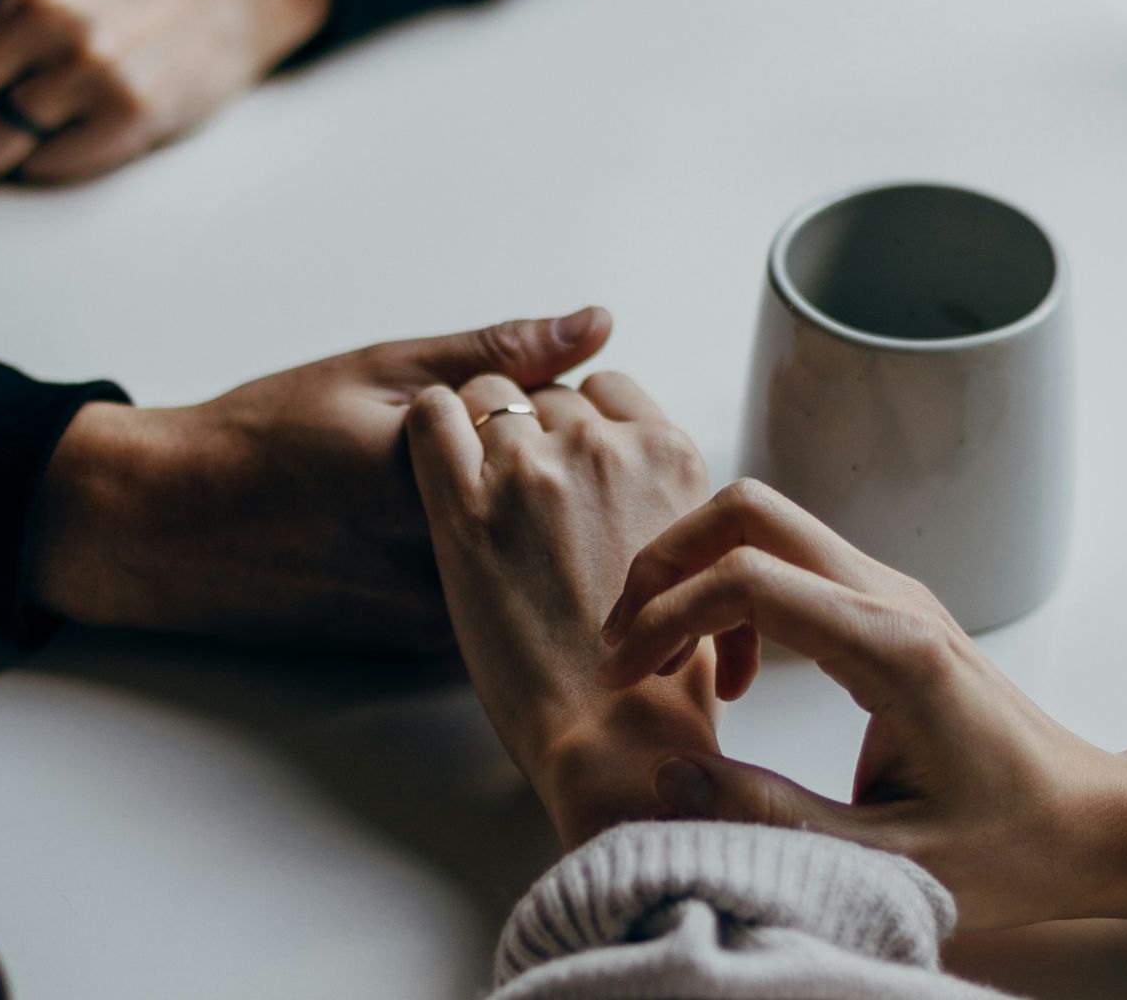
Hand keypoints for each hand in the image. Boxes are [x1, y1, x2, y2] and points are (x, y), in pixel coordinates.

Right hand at [27, 308, 609, 649]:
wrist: (173, 530)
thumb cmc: (267, 438)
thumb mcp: (380, 371)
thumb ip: (496, 353)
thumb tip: (596, 324)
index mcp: (440, 480)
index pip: (566, 439)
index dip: (550, 411)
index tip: (506, 398)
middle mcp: (447, 562)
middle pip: (561, 509)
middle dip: (549, 470)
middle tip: (487, 440)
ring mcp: (439, 615)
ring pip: (535, 561)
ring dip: (529, 524)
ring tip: (433, 492)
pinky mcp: (427, 647)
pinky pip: (499, 598)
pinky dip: (497, 564)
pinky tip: (427, 533)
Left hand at [406, 372, 719, 847]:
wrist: (615, 736)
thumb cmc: (661, 674)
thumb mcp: (696, 561)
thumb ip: (666, 502)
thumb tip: (639, 487)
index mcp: (670, 456)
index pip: (608, 389)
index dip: (579, 420)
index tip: (564, 461)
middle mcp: (605, 448)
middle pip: (547, 394)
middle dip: (529, 431)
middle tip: (516, 494)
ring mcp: (534, 470)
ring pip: (488, 394)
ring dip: (478, 430)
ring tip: (475, 490)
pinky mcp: (465, 506)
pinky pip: (432, 414)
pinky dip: (429, 426)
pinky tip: (432, 464)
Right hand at [600, 479, 1126, 928]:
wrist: (1093, 822)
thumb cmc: (1012, 845)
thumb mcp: (886, 860)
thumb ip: (771, 818)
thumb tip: (667, 779)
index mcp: (893, 649)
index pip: (749, 578)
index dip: (665, 615)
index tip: (626, 675)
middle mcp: (892, 598)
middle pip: (751, 510)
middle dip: (667, 561)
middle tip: (627, 644)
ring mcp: (893, 593)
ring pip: (767, 526)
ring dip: (697, 575)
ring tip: (667, 663)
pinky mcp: (889, 607)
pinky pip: (791, 564)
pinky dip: (735, 595)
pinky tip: (733, 676)